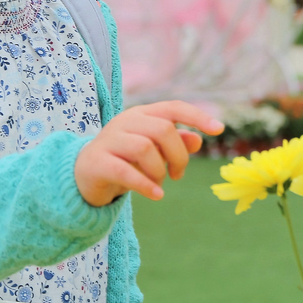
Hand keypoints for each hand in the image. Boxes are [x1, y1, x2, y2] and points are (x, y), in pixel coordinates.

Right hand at [74, 101, 223, 206]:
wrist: (84, 175)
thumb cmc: (124, 160)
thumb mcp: (152, 151)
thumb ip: (174, 144)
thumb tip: (197, 140)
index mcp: (141, 115)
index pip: (172, 107)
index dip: (196, 116)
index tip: (219, 129)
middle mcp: (124, 122)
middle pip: (162, 129)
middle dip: (178, 155)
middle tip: (178, 175)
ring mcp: (109, 140)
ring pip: (144, 148)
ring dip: (159, 171)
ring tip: (159, 184)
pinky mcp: (98, 162)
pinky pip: (125, 171)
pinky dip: (145, 185)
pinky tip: (157, 195)